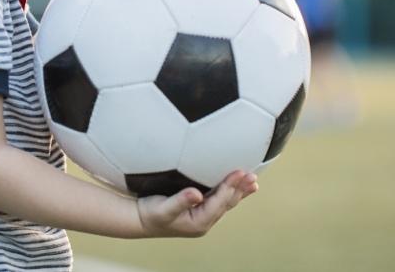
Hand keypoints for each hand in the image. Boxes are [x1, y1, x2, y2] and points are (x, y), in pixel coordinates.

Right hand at [136, 170, 258, 237]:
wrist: (141, 220)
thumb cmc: (151, 213)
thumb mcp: (163, 208)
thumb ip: (180, 201)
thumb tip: (196, 194)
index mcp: (199, 222)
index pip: (219, 202)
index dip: (230, 187)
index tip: (240, 172)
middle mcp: (204, 220)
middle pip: (227, 203)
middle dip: (240, 189)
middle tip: (253, 175)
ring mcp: (203, 215)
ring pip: (226, 201)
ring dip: (238, 190)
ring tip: (253, 181)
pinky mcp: (200, 209)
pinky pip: (219, 199)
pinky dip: (229, 191)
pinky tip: (236, 184)